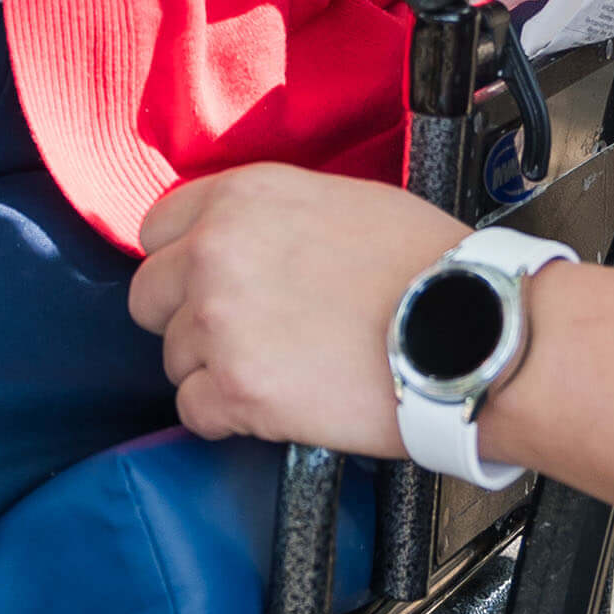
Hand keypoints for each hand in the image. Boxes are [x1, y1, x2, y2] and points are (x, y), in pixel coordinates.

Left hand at [130, 166, 464, 455]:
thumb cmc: (424, 267)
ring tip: (276, 371)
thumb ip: (274, 213)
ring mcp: (220, 322)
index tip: (202, 282)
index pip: (158, 228)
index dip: (182, 261)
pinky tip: (272, 405)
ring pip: (173, 358)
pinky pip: (193, 410)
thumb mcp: (341, 200)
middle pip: (149, 296)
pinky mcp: (236, 389)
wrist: (464, 330)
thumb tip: (251, 237)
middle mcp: (216, 252)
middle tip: (238, 335)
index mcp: (242, 196)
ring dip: (213, 369)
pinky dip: (226, 417)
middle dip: (185, 318)